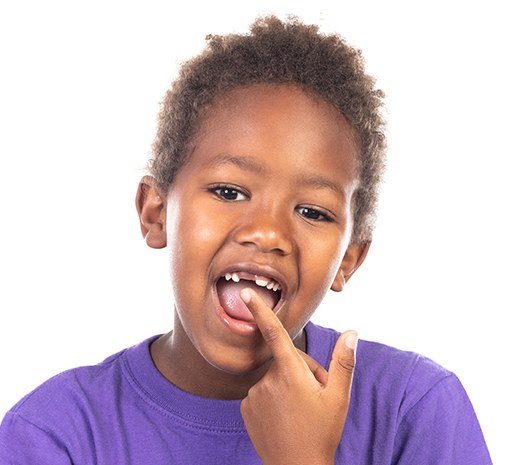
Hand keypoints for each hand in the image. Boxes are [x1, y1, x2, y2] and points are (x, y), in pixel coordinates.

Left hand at [239, 288, 356, 464]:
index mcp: (290, 373)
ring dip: (288, 385)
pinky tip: (284, 416)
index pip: (274, 334)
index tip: (246, 294)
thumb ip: (344, 361)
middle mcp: (267, 380)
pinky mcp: (246, 407)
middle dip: (302, 370)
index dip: (260, 311)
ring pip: (275, 377)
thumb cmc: (321, 433)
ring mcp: (254, 394)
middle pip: (286, 360)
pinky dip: (273, 397)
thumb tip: (352, 333)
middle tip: (316, 395)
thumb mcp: (339, 398)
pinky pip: (262, 391)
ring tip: (301, 409)